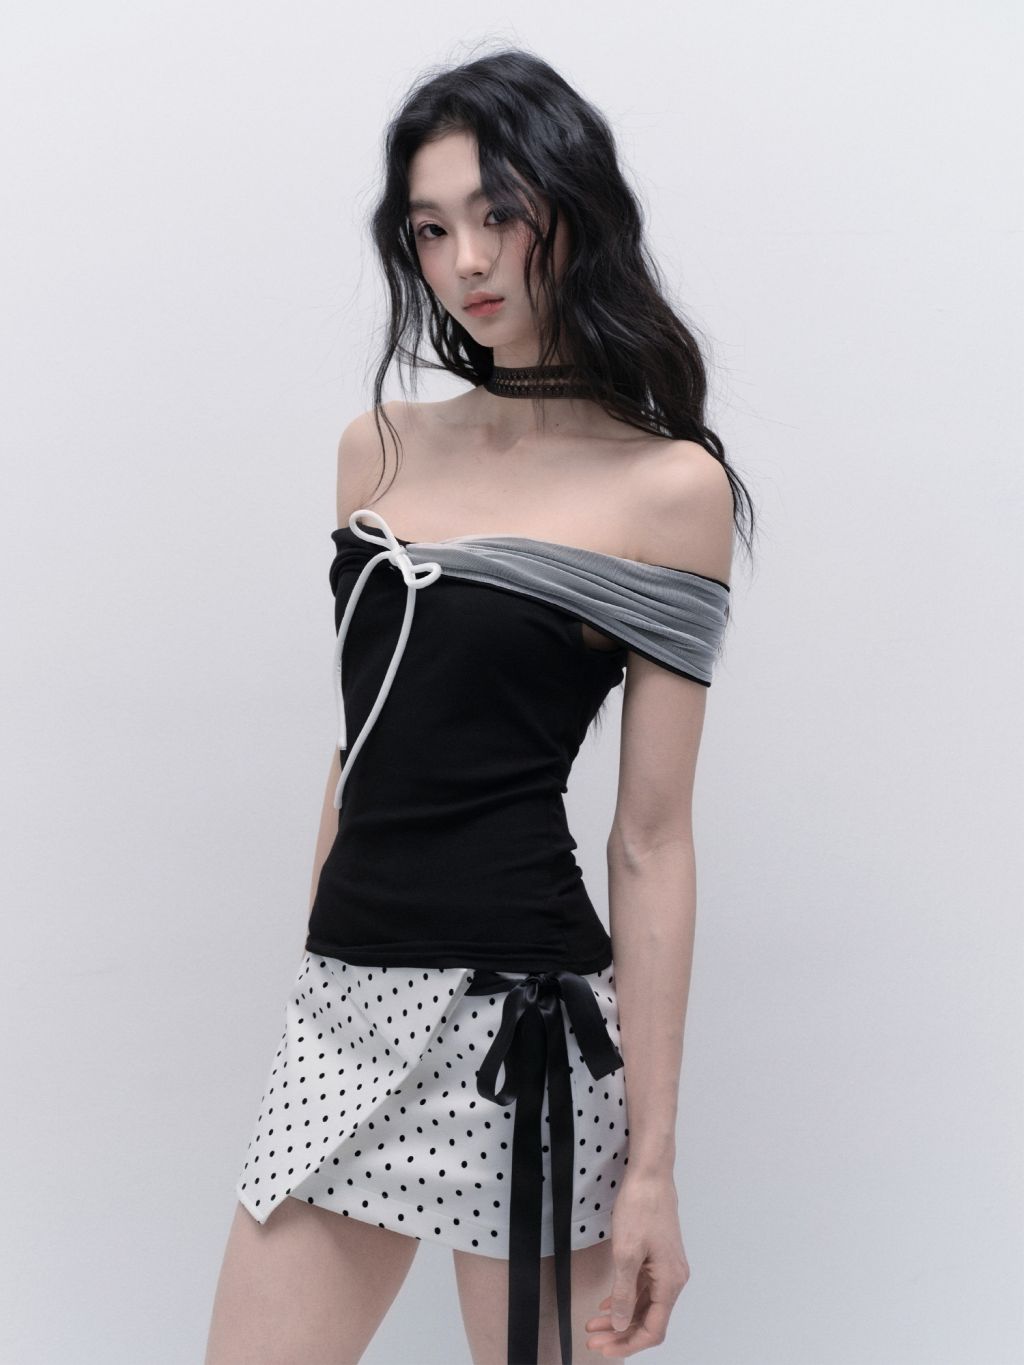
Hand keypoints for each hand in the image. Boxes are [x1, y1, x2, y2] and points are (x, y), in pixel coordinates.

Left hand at [584, 1172, 689, 1356]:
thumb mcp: (626, 1254)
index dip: (629, 1343)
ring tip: (594, 1324)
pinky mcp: (659, 1257)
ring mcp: (667, 1268)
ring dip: (621, 1317)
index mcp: (670, 1282)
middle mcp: (673, 1279)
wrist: (650, 1175)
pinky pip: (644, 1288)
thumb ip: (625, 1293)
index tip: (604, 1348)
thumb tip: (622, 1324)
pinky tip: (607, 1304)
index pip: (654, 1329)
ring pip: (645, 1304)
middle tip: (593, 1339)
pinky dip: (626, 1298)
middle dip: (621, 1333)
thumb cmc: (640, 1209)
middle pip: (649, 1319)